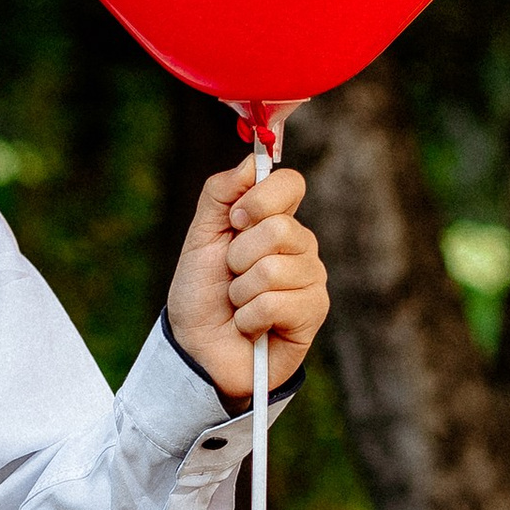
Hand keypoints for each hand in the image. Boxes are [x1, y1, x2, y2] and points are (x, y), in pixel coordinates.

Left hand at [165, 157, 328, 407]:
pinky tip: (251, 326)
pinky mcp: (313, 313)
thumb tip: (253, 160)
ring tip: (238, 304)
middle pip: (281, 228)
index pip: (290, 184)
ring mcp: (311, 280)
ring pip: (275, 269)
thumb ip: (220, 193)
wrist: (196, 349)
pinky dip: (249, 317)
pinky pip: (276, 302)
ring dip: (241, 292)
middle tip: (231, 275)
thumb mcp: (200, 237)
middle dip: (239, 256)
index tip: (235, 221)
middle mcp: (301, 247)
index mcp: (276, 221)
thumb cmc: (201, 294)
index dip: (261, 198)